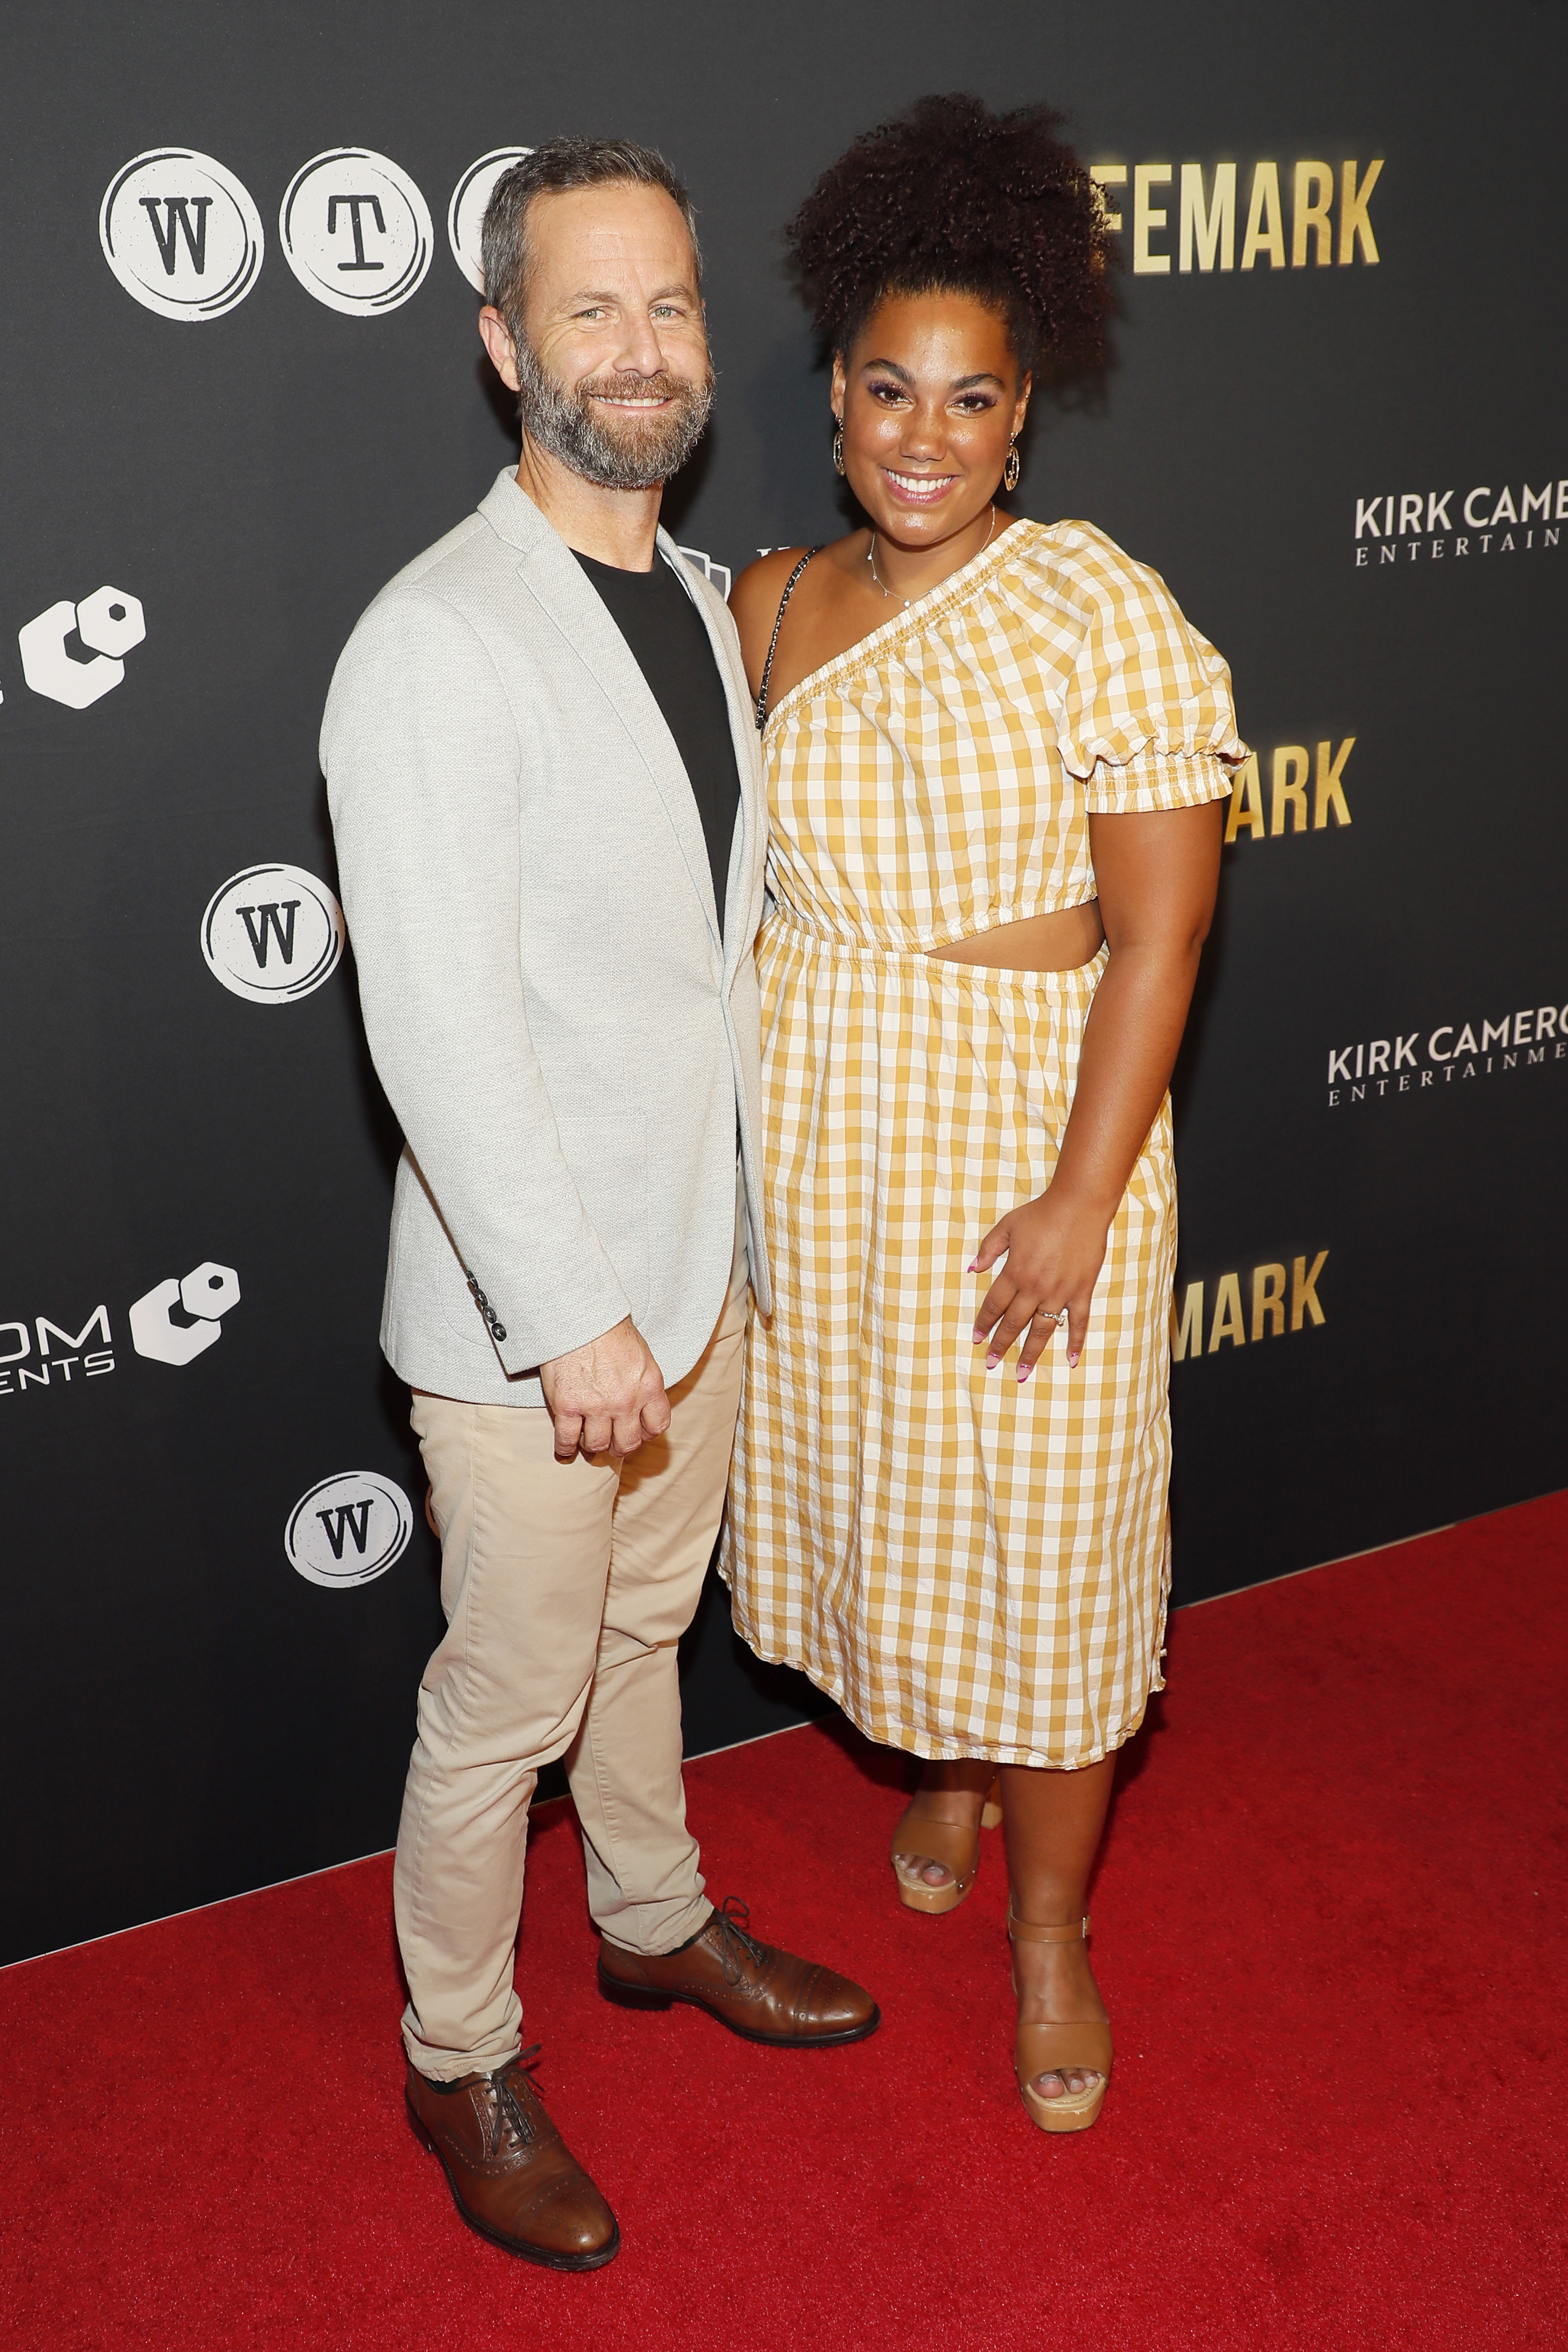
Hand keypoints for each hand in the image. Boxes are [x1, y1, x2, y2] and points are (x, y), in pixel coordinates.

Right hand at [539, 1318, 670, 1460]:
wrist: (579, 1314)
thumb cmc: (609, 1328)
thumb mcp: (641, 1355)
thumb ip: (643, 1382)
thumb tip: (641, 1402)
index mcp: (648, 1386)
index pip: (657, 1426)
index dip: (646, 1434)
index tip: (637, 1433)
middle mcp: (626, 1402)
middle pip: (627, 1443)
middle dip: (619, 1447)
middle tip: (612, 1443)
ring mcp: (596, 1406)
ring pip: (598, 1444)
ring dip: (593, 1446)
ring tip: (587, 1441)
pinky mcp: (567, 1406)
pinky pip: (567, 1439)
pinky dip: (565, 1449)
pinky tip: (565, 1450)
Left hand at [969, 1191, 1109, 1376]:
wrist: (1079, 1205)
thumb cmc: (1041, 1214)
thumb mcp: (1007, 1226)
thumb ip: (988, 1249)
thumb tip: (971, 1269)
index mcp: (1014, 1272)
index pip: (994, 1306)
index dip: (984, 1323)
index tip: (976, 1339)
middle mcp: (1035, 1287)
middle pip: (1014, 1323)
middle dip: (1001, 1345)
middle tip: (991, 1364)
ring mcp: (1060, 1292)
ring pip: (1042, 1330)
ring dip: (1031, 1353)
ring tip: (1021, 1373)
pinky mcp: (1081, 1291)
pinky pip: (1078, 1323)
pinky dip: (1075, 1343)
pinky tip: (1070, 1361)